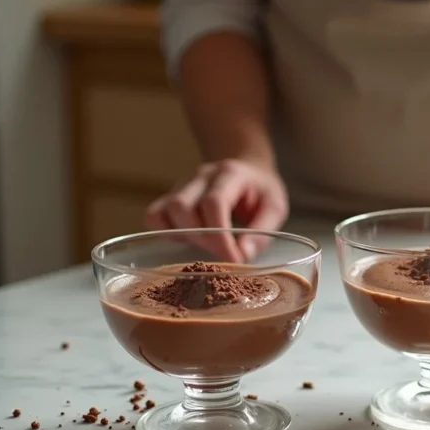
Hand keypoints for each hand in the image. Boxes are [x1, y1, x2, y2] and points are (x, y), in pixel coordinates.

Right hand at [145, 159, 288, 261]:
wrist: (249, 170)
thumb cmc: (262, 191)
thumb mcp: (275, 208)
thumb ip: (262, 231)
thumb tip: (243, 254)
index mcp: (230, 174)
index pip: (213, 202)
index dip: (220, 235)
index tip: (234, 259)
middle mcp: (202, 176)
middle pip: (182, 206)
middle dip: (202, 238)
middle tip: (224, 253)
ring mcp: (183, 185)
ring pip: (166, 210)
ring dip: (185, 236)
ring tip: (208, 246)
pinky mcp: (172, 197)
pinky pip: (154, 215)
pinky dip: (166, 232)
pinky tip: (188, 239)